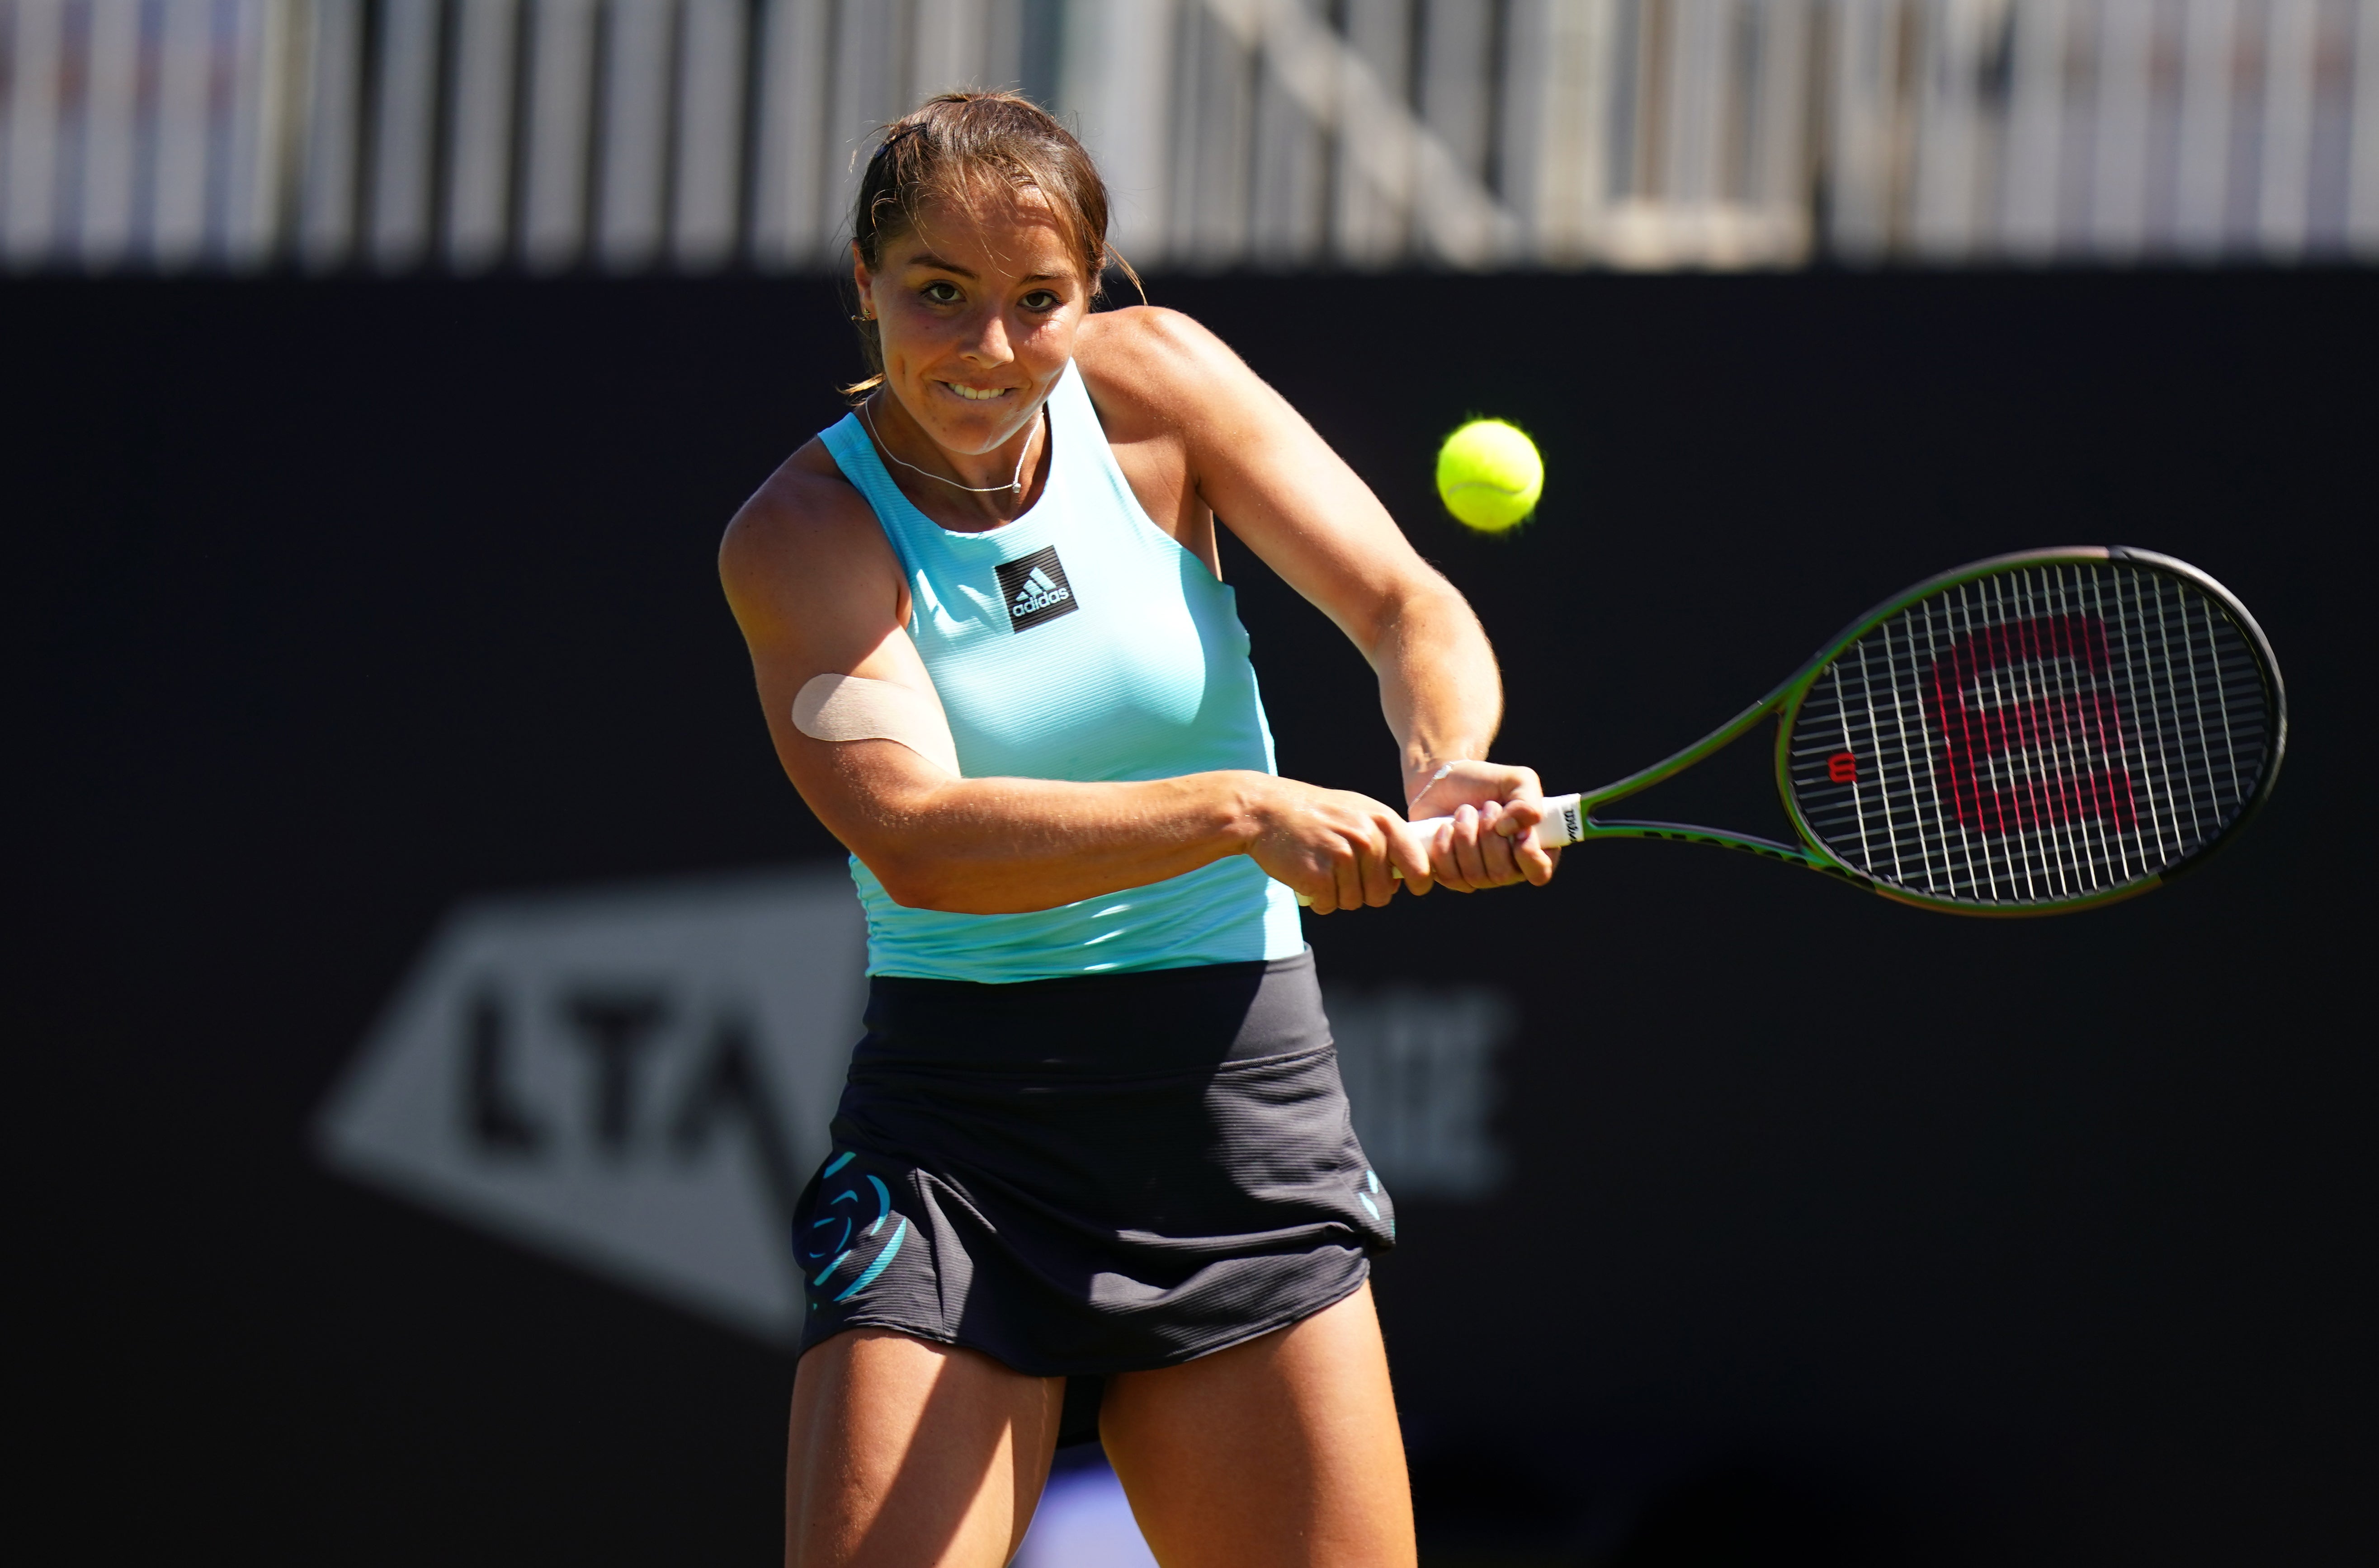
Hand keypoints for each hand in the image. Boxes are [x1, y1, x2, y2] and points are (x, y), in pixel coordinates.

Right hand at [1245, 778, 1434, 913]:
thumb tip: (1408, 875)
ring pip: (1354, 902)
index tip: (1412, 887)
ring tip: (1322, 870)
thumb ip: (1385, 837)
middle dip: (1364, 892)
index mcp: (1383, 821)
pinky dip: (1318, 899)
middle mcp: (1367, 838)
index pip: (1419, 866)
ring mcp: (1343, 857)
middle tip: (1342, 874)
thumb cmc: (1314, 813)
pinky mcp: (1319, 875)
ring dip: (1337, 895)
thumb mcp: (1357, 811)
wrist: (1265, 810)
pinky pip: (1329, 905)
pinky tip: (1307, 878)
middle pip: (1382, 894)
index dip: (1418, 882)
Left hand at [1402, 759, 1561, 892]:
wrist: (1441, 781)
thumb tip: (1512, 829)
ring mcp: (1479, 876)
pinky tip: (1445, 827)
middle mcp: (1507, 868)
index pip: (1540, 872)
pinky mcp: (1451, 876)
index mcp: (1531, 849)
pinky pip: (1450, 876)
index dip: (1530, 856)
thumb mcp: (1517, 780)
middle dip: (1490, 835)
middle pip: (1503, 874)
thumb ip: (1529, 802)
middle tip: (1486, 806)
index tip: (1520, 832)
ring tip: (1464, 810)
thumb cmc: (1485, 783)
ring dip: (1466, 836)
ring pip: (1475, 876)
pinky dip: (1445, 847)